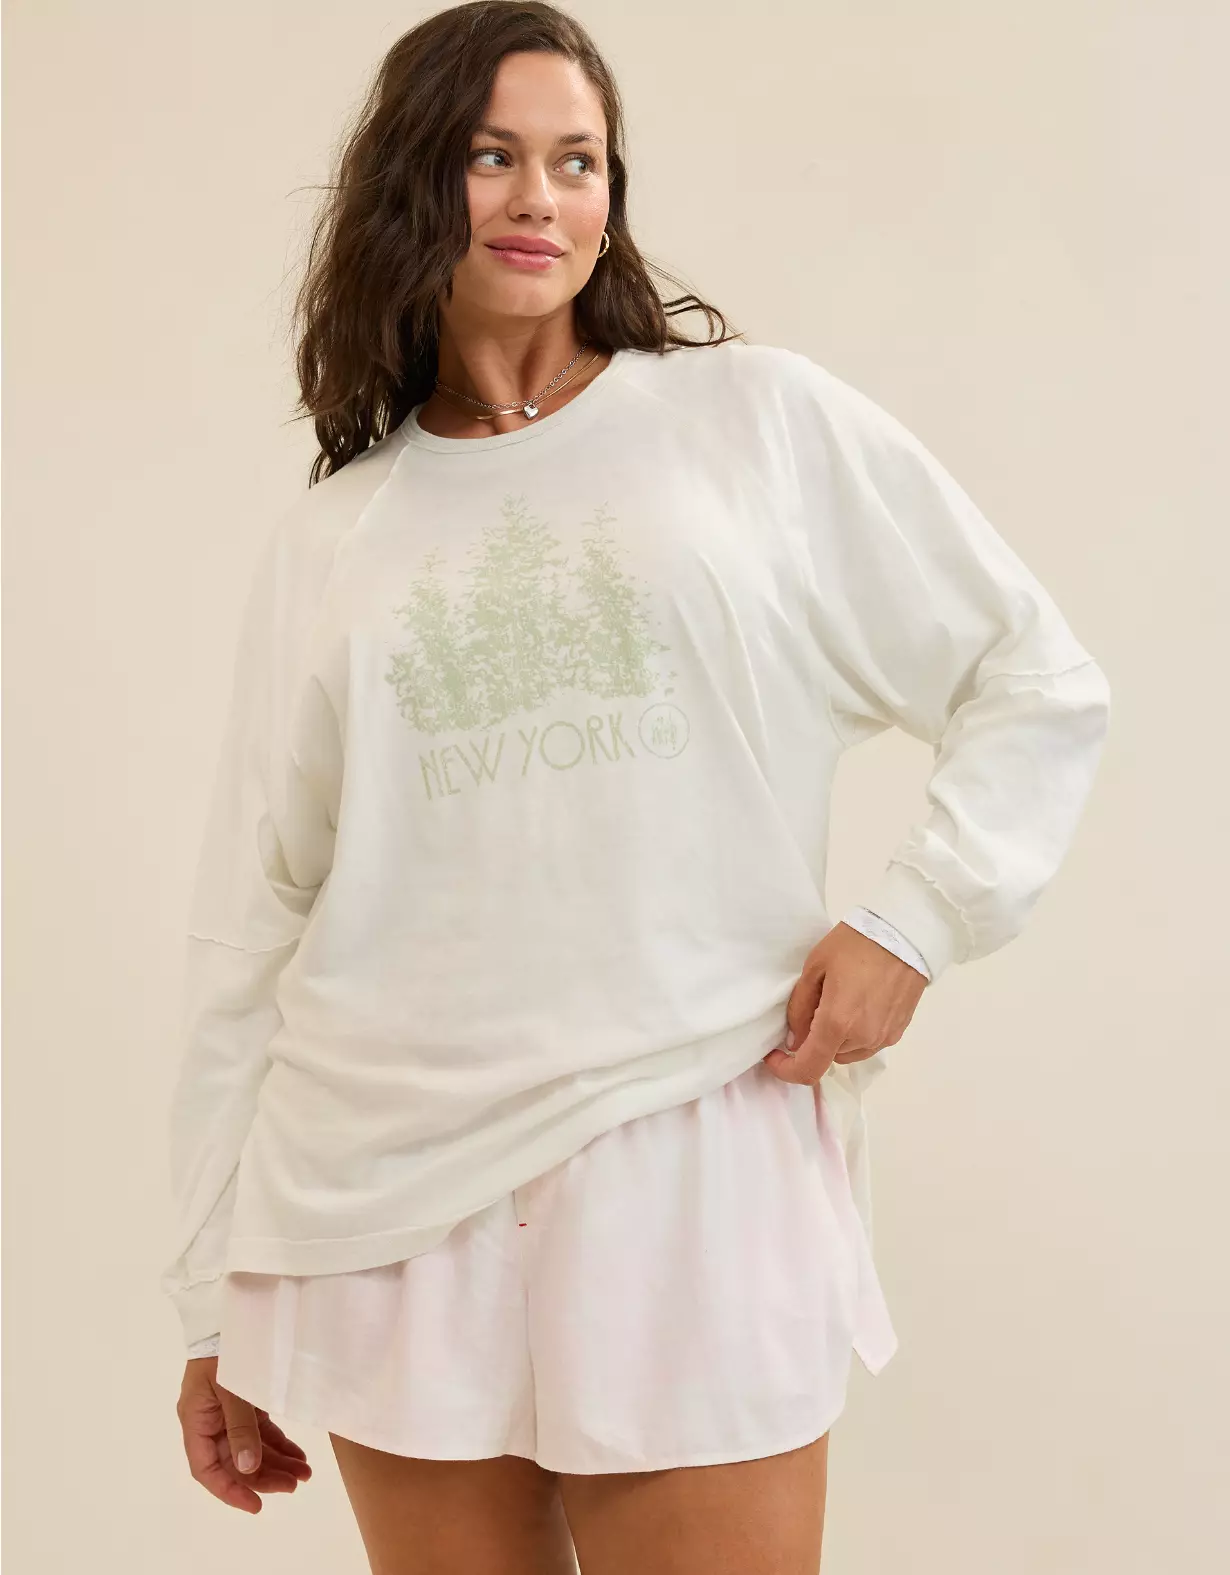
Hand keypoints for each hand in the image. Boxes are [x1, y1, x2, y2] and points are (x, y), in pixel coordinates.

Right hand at [177, 1355, 311, 1513]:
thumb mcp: (231, 1388)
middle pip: (234, 1462)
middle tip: (295, 1484)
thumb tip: (247, 1467)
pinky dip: (278, 1444)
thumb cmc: (226, 1348)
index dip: (230, 1490)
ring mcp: (227, 1412)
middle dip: (264, 1476)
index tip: (255, 1505)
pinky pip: (261, 1431)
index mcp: (196, 1421)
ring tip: (305, 1473)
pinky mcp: (244, 1402)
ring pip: (251, 1449)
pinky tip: (298, 1455)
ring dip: (276, 1462)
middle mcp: (210, 1421)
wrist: (229, 1312)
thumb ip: (240, 1427)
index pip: (208, 1469)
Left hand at [762, 921, 927, 1084]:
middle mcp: (862, 1038)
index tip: (774, 1055)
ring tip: (838, 1000)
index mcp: (837, 1023)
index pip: (808, 1068)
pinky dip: (855, 1034)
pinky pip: (866, 1044)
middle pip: (826, 1057)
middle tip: (813, 1005)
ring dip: (835, 1038)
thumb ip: (799, 1007)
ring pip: (846, 1053)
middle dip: (812, 1040)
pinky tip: (857, 1004)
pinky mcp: (897, 1032)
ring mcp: (883, 1038)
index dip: (786, 1069)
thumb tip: (795, 1039)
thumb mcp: (814, 966)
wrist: (905, 934)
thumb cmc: (856, 944)